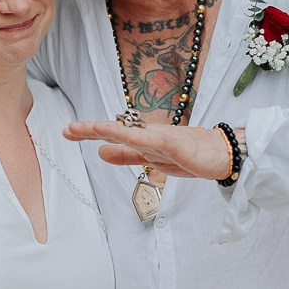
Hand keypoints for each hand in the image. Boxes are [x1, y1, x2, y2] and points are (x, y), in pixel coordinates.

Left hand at [64, 118, 237, 180]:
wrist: (221, 153)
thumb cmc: (188, 155)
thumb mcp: (150, 159)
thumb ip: (126, 155)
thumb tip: (99, 152)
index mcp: (142, 139)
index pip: (112, 134)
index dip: (90, 132)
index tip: (68, 131)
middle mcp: (149, 135)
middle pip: (118, 130)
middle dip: (94, 129)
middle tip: (70, 128)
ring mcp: (164, 138)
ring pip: (134, 132)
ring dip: (114, 130)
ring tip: (93, 128)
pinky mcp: (178, 145)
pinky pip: (159, 142)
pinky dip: (143, 138)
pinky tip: (129, 137)